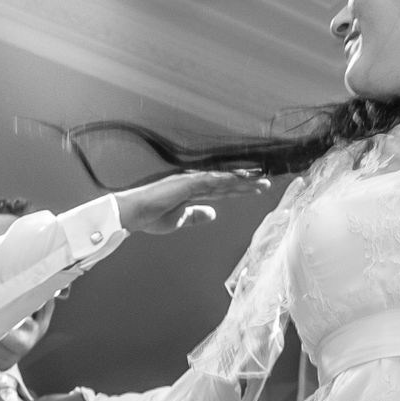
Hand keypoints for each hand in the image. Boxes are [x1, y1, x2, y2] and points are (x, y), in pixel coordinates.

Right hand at [114, 170, 271, 234]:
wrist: (134, 214)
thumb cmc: (151, 217)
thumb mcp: (179, 220)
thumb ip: (196, 216)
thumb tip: (213, 214)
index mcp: (192, 192)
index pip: (221, 190)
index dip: (239, 190)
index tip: (255, 190)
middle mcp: (193, 183)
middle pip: (226, 183)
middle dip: (246, 184)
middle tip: (266, 183)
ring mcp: (190, 181)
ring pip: (222, 180)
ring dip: (241, 181)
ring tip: (259, 181)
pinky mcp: (185, 183)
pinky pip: (210, 181)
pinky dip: (225, 180)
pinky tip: (239, 181)